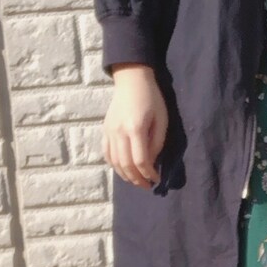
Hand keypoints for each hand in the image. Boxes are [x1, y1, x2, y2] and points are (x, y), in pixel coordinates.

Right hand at [103, 65, 168, 187]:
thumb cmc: (152, 99)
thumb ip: (156, 142)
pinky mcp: (105, 130)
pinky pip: (107, 154)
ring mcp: (109, 132)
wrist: (131, 81)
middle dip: (137, 179)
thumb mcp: (161, 119)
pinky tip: (124, 170)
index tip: (156, 179)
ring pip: (114, 162)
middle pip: (125, 165)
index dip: (148, 173)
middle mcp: (119, 132)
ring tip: (137, 181)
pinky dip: (114, 165)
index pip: (140, 160)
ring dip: (125, 175)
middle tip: (147, 186)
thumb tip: (151, 162)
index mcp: (135, 128)